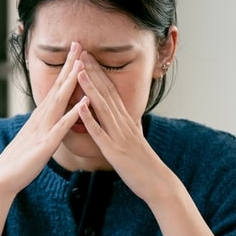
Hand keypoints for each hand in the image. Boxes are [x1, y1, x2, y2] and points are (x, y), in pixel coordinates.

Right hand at [0, 42, 85, 194]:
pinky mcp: (45, 145)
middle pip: (58, 87)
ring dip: (71, 82)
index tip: (76, 51)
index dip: (66, 69)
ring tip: (82, 64)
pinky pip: (61, 128)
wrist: (2, 177)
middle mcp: (41, 118)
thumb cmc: (20, 160)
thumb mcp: (35, 137)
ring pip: (59, 101)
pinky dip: (72, 114)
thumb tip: (50, 115)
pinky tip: (83, 104)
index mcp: (41, 116)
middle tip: (78, 43)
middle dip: (69, 65)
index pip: (56, 88)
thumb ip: (43, 124)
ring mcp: (43, 129)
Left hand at [75, 51, 168, 199]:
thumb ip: (129, 126)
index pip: (111, 91)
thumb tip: (126, 115)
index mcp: (126, 120)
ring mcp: (119, 136)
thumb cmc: (144, 164)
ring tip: (78, 71)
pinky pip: (99, 133)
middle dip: (93, 72)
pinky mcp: (114, 151)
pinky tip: (79, 106)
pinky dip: (89, 119)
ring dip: (90, 89)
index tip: (89, 57)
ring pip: (102, 108)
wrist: (158, 183)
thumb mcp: (136, 138)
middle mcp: (123, 123)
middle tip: (81, 52)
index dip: (100, 72)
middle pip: (106, 93)